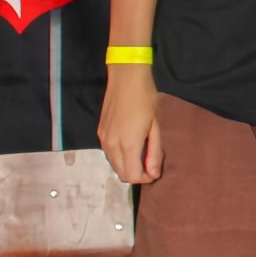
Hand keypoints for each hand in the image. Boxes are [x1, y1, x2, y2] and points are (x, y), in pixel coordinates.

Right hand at [98, 66, 162, 184]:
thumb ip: (154, 152)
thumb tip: (153, 174)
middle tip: (150, 163)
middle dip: (136, 174)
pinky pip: (109, 154)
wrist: (126, 78)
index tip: (154, 170)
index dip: (145, 178)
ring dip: (127, 165)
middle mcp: (111, 145)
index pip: (131, 176)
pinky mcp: (99, 133)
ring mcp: (103, 139)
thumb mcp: (156, 126)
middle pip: (121, 174)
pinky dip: (120, 156)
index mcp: (127, 144)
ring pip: (114, 165)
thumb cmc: (146, 99)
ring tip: (142, 152)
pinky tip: (130, 144)